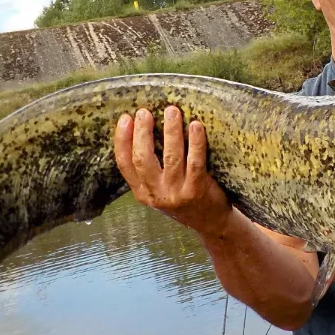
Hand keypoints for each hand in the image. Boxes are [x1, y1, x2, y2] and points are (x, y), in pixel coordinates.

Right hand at [114, 105, 232, 235]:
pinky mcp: (196, 191)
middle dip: (142, 132)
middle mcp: (156, 194)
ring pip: (170, 157)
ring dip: (170, 130)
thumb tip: (145, 128)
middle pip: (143, 159)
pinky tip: (196, 125)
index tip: (125, 118)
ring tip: (172, 111)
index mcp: (142, 192)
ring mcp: (176, 194)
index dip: (122, 139)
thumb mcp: (160, 189)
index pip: (124, 164)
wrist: (211, 223)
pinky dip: (195, 142)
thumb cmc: (185, 199)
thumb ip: (151, 168)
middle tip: (145, 112)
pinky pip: (195, 162)